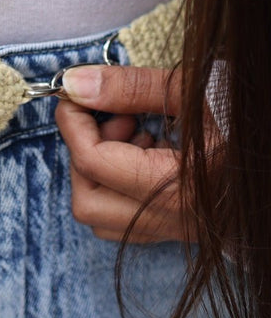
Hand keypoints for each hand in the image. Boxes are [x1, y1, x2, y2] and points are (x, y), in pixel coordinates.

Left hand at [55, 65, 190, 243]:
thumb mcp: (193, 93)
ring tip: (136, 135)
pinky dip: (114, 188)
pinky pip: (120, 223)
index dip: (73, 124)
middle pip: (86, 201)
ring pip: (99, 217)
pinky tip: (145, 156)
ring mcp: (175, 232)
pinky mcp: (176, 232)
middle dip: (85, 153)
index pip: (93, 163)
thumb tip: (75, 84)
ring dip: (99, 173)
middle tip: (115, 120)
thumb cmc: (244, 119)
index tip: (76, 96)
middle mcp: (174, 221)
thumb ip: (132, 89)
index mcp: (179, 188)